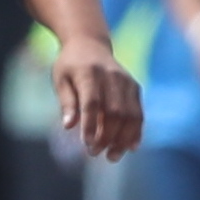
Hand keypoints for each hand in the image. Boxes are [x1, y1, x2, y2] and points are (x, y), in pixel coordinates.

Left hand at [53, 37, 143, 162]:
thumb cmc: (70, 65)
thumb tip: (69, 127)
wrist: (90, 43)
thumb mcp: (61, 80)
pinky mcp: (135, 87)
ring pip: (130, 115)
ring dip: (122, 139)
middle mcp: (111, 76)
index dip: (90, 125)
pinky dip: (136, 131)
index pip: (92, 102)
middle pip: (114, 111)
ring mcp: (126, 81)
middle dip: (106, 136)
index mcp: (89, 73)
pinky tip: (130, 147)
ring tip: (112, 156)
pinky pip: (138, 113)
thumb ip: (67, 102)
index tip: (86, 144)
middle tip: (94, 153)